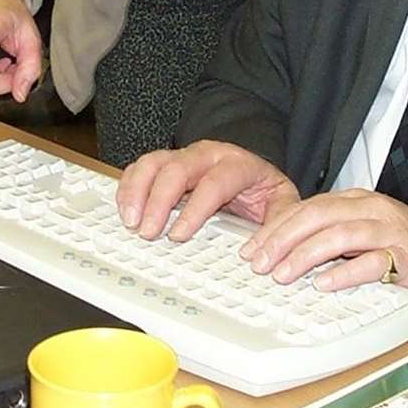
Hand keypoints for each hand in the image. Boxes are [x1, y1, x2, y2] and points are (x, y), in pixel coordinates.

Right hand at [116, 140, 299, 241]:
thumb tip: (263, 252)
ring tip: (130, 220)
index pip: (214, 182)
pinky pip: (141, 167)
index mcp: (238, 164)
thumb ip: (279, 223)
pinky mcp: (167, 163)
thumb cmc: (264, 190)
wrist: (253, 171)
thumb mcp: (282, 204)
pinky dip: (129, 187)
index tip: (179, 234)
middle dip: (159, 200)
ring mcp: (184, 156)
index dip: (195, 209)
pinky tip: (124, 209)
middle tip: (148, 231)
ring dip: (137, 190)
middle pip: (178, 168)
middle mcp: (208, 155)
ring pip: (154, 162)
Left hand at [239, 187, 407, 304]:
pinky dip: (345, 273)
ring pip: (339, 235)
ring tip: (282, 274)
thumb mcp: (362, 230)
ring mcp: (388, 231)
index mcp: (355, 200)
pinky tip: (325, 284)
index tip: (251, 248)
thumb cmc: (403, 246)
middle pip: (316, 216)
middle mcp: (369, 209)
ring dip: (305, 255)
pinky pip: (371, 263)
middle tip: (259, 262)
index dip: (275, 227)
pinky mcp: (405, 257)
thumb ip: (330, 233)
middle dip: (282, 239)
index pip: (306, 207)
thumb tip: (282, 251)